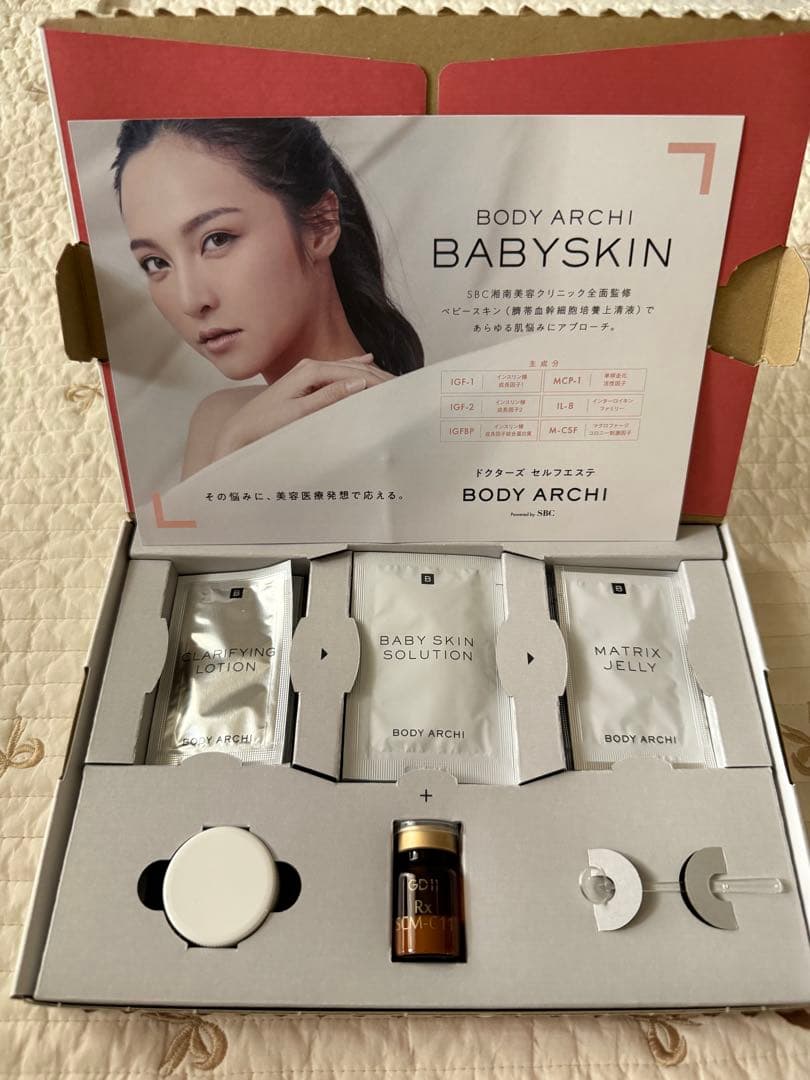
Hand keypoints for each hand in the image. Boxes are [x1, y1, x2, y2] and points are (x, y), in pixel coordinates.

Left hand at [213, 353, 392, 460]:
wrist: (242, 429)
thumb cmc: (267, 424)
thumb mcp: (300, 413)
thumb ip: (329, 397)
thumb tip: (358, 384)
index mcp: (311, 370)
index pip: (353, 372)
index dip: (377, 380)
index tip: (397, 388)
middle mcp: (310, 366)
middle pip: (353, 367)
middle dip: (378, 374)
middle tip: (402, 385)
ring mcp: (307, 371)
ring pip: (348, 368)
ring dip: (370, 373)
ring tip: (392, 379)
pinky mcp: (306, 380)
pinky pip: (338, 371)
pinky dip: (355, 368)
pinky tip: (367, 361)